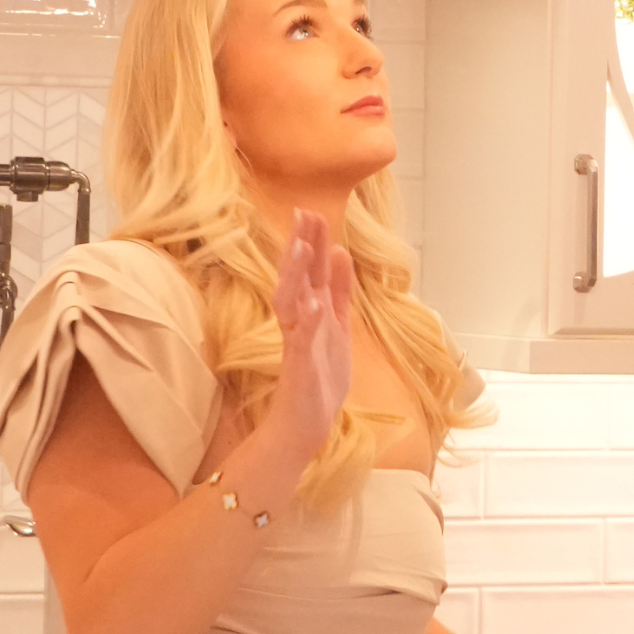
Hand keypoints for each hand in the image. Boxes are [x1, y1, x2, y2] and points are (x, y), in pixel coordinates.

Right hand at [260, 211, 354, 465]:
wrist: (307, 422)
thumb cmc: (321, 374)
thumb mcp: (338, 324)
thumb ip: (339, 291)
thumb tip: (341, 252)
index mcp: (312, 311)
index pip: (310, 270)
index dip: (312, 242)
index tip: (311, 211)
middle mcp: (300, 321)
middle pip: (297, 278)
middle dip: (300, 247)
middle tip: (302, 214)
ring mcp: (298, 342)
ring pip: (292, 301)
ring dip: (297, 275)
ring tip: (303, 248)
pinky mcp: (300, 365)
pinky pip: (302, 341)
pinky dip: (308, 322)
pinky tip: (314, 303)